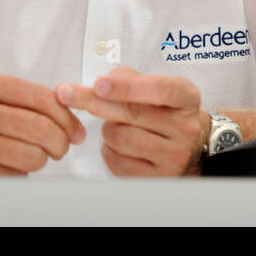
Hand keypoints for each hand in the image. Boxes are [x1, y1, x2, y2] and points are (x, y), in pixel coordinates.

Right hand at [0, 70, 85, 174]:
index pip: (41, 97)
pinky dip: (18, 176)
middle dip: (61, 142)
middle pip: (41, 128)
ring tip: (35, 159)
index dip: (67, 116)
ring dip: (41, 161)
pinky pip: (10, 178)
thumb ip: (13, 95)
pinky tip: (9, 169)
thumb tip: (62, 107)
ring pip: (30, 156)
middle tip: (62, 148)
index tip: (75, 129)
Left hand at [55, 66, 206, 175]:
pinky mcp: (159, 177)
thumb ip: (128, 78)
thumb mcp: (155, 85)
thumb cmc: (163, 109)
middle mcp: (184, 127)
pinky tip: (116, 144)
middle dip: (94, 102)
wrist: (189, 145)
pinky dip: (108, 150)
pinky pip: (119, 162)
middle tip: (66, 94)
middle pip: (132, 114)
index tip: (99, 84)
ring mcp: (174, 155)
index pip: (159, 90)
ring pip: (122, 138)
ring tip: (114, 125)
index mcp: (186, 97)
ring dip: (106, 129)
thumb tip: (100, 86)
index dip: (126, 87)